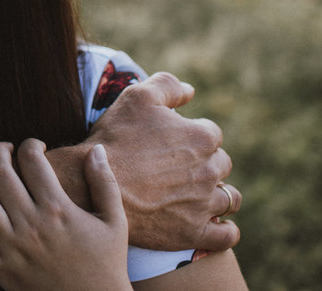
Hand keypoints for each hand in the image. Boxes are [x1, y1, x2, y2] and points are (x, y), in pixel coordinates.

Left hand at [0, 140, 130, 290]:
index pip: (32, 161)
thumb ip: (105, 183)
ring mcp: (12, 246)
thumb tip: (96, 149)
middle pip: (2, 173)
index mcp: (58, 209)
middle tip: (0, 147)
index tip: (34, 145)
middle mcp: (30, 224)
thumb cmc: (106, 264)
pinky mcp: (0, 268)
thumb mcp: (115, 222)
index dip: (30, 144)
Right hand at [80, 72, 240, 251]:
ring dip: (219, 194)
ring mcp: (204, 204)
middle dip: (205, 164)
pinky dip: (224, 231)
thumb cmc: (115, 139)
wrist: (92, 184)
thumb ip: (167, 85)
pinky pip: (226, 236)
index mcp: (202, 138)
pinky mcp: (194, 232)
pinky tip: (213, 224)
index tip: (171, 142)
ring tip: (197, 194)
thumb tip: (190, 90)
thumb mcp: (137, 97)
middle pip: (222, 164)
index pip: (211, 134)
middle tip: (178, 167)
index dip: (191, 135)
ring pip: (229, 199)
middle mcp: (210, 171)